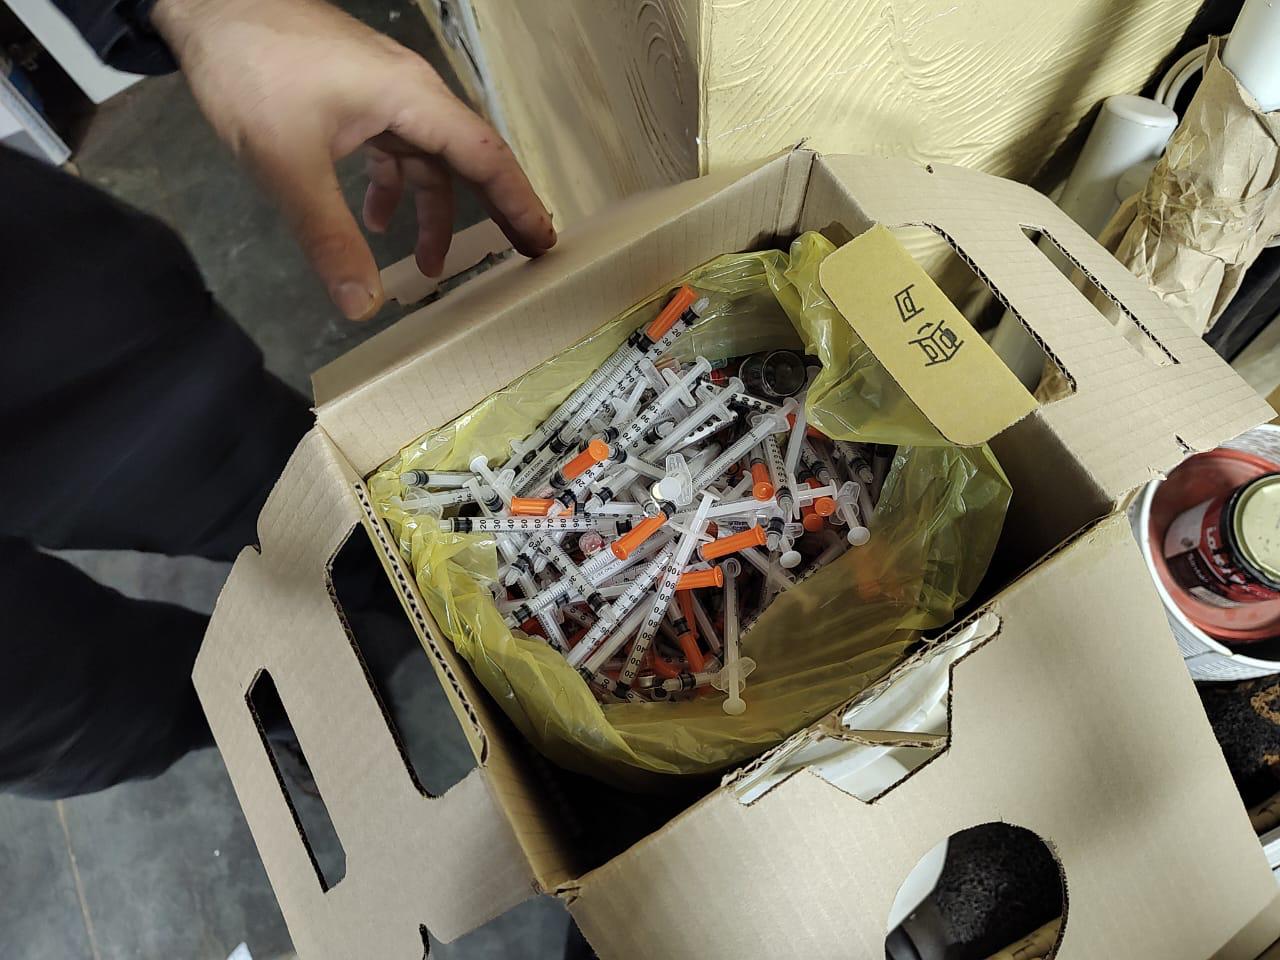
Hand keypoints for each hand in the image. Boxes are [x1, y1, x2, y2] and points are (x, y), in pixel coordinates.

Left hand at [152, 0, 555, 319]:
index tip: (544, 245)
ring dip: (431, 211)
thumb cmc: (253, 71)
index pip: (485, 158)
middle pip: (467, 159)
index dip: (519, 204)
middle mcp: (411, 94)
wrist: (205, 4)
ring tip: (428, 267)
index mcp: (412, 99)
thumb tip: (363, 307)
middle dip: (492, 211)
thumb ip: (329, 238)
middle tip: (520, 259)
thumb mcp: (288, 165)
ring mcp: (383, 93)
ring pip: (428, 159)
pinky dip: (392, 186)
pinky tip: (370, 221)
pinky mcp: (356, 95)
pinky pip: (394, 148)